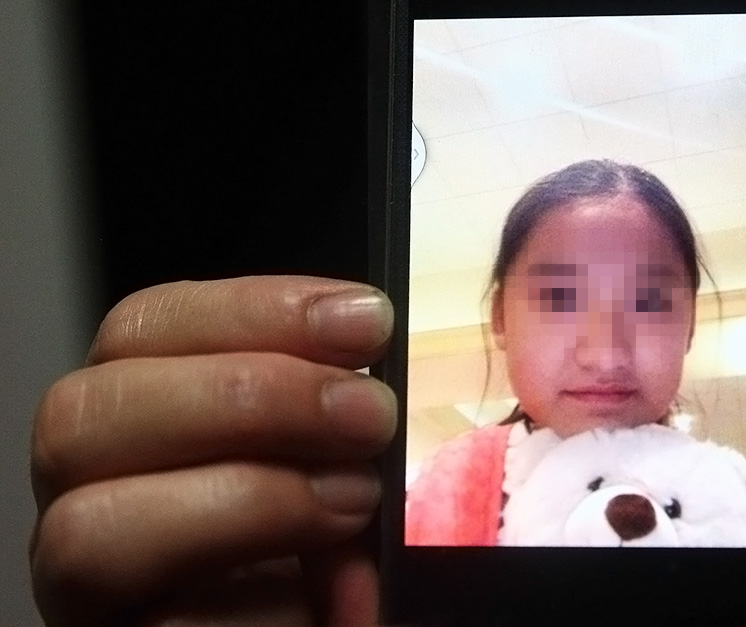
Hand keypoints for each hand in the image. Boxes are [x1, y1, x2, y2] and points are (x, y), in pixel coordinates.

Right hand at [29, 277, 394, 625]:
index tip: (362, 319)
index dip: (252, 310)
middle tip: (368, 412)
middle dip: (247, 395)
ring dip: (247, 498)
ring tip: (355, 500)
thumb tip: (359, 357)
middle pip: (82, 415)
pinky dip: (260, 605)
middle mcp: (94, 501)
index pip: (143, 332)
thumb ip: (326, 414)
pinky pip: (167, 625)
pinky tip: (336, 598)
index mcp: (141, 429)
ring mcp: (93, 593)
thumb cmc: (332, 554)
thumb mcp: (336, 461)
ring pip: (87, 530)